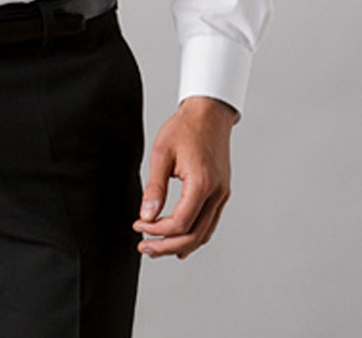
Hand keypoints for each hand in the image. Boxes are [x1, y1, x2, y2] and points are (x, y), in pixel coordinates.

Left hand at [133, 95, 235, 258]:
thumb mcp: (162, 153)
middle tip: (144, 248)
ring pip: (203, 234)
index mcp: (202, 183)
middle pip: (193, 236)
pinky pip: (209, 223)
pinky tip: (179, 241)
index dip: (157, 231)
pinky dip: (194, 236)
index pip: (181, 223)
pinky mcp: (222, 193)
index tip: (139, 226)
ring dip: (180, 245)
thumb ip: (155, 187)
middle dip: (166, 246)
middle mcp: (217, 193)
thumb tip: (146, 215)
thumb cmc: (185, 128)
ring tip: (156, 248)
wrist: (209, 113)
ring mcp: (222, 195)